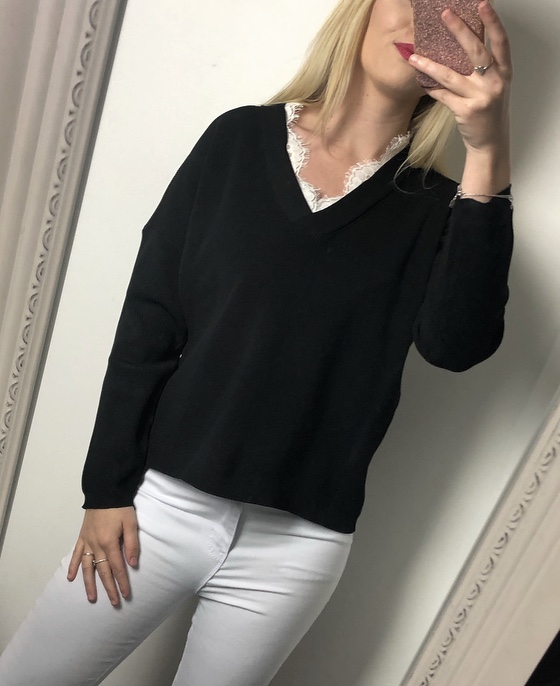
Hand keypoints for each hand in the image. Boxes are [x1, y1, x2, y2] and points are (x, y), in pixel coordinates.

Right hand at [67, 507, 138, 605]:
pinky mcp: (82, 537)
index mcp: (109, 542)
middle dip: (109, 588)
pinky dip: (74, 566)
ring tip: (92, 598)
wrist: (104, 492)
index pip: (117, 567)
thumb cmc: (120, 507)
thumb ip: (132, 545)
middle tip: (114, 603)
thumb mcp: (131, 523)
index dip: (122, 582)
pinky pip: (77, 554)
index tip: (126, 595)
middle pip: (103, 571)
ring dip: (89, 584)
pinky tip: (71, 578)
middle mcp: (96, 545)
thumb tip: (133, 565)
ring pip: (88, 567)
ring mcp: (87, 542)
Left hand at [409, 1, 512, 154]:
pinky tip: (420, 81)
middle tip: (445, 15)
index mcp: (504, 73)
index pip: (501, 42)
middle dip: (459, 31)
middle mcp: (495, 83)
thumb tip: (459, 47)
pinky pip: (443, 96)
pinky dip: (431, 88)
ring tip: (413, 56)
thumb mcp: (493, 87)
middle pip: (476, 51)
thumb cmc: (489, 112)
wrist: (491, 143)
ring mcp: (481, 97)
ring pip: (451, 76)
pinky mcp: (466, 112)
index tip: (482, 4)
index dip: (493, 22)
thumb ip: (483, 69)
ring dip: (430, 65)